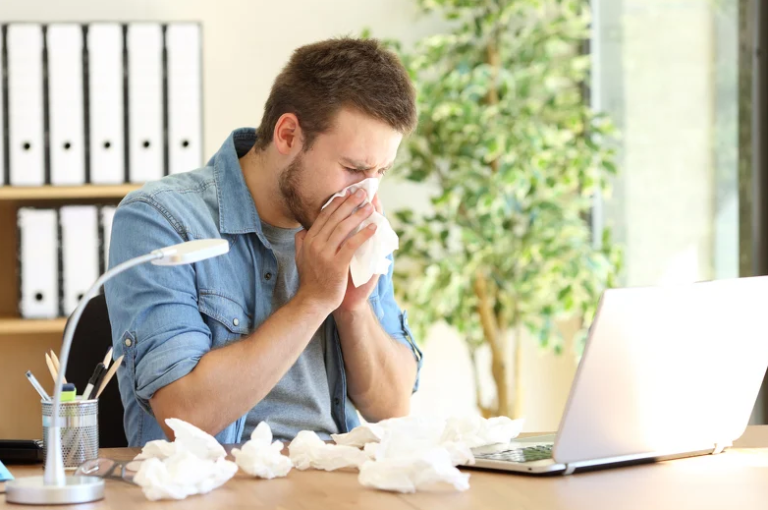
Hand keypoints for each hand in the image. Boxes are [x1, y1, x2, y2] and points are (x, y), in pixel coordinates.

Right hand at [294, 188, 377, 314]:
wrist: (313, 302)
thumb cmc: (311, 280)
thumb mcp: (300, 258)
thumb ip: (301, 243)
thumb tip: (302, 230)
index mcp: (308, 240)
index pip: (324, 216)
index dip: (337, 203)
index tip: (347, 192)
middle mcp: (315, 244)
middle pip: (335, 218)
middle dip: (350, 203)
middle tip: (362, 192)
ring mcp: (325, 254)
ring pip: (343, 228)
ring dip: (359, 215)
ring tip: (370, 206)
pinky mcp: (337, 264)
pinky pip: (352, 244)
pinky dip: (363, 234)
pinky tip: (373, 227)